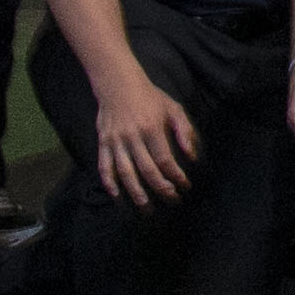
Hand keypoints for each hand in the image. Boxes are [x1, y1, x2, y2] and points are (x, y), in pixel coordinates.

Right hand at [90, 74, 196, 208]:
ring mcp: (116, 141)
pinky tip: (118, 197)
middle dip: (161, 189)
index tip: (185, 186)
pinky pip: (105, 167)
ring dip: (136, 194)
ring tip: (147, 209)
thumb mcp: (173, 108)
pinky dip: (110, 184)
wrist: (117, 85)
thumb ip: (184, 131)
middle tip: (172, 200)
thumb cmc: (150, 97)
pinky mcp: (103, 143)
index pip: (165, 160)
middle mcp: (133, 137)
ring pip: (125, 173)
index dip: (176, 176)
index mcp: (152, 128)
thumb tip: (191, 156)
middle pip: (147, 170)